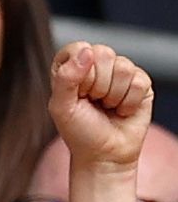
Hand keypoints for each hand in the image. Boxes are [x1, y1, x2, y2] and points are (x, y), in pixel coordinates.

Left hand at [49, 41, 156, 172]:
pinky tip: (122, 110)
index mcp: (71, 67)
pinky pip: (139, 81)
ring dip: (112, 95)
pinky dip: (128, 102)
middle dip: (96, 85)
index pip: (78, 47)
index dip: (79, 71)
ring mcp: (120, 72)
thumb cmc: (79, 132)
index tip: (77, 92)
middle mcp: (96, 65)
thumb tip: (87, 51)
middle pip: (103, 52)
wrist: (105, 154)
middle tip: (93, 101)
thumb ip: (65, 78)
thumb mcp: (61, 107)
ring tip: (107, 106)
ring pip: (123, 67)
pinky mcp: (141, 82)